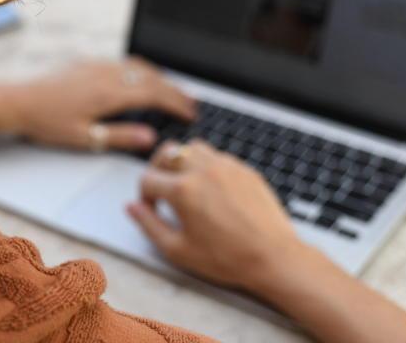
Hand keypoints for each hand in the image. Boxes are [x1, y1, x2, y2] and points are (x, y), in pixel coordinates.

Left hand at [10, 58, 196, 151]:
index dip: (176, 103)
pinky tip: (143, 79)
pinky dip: (142, 71)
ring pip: (139, 67)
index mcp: (109, 94)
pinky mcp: (88, 62)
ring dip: (160, 79)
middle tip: (193, 103)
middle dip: (174, 90)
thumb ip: (121, 137)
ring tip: (175, 91)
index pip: (154, 94)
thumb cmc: (48, 124)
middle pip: (151, 78)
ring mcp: (98, 65)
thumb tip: (152, 138)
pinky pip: (123, 63)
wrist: (18, 101)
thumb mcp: (86, 138)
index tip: (191, 113)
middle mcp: (107, 74)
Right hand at [127, 139, 313, 291]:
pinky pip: (218, 156)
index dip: (143, 196)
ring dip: (182, 161)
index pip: (148, 179)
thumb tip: (133, 207)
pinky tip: (212, 189)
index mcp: (182, 190)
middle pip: (167, 152)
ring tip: (185, 183)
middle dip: (157, 169)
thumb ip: (148, 225)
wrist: (273, 257)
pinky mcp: (245, 169)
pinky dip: (207, 166)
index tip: (151, 209)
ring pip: (193, 147)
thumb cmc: (227, 258)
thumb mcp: (177, 250)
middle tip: (161, 190)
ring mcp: (226, 166)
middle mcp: (203, 170)